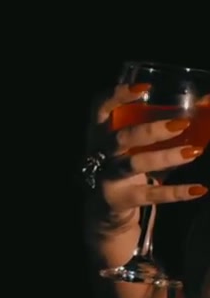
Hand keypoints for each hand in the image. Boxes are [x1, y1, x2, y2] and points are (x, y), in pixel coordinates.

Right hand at [86, 83, 206, 234]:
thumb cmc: (126, 165)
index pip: (101, 108)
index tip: (145, 88)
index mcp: (99, 132)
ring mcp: (105, 177)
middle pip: (120, 138)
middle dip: (149, 130)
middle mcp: (98, 152)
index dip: (118, 96)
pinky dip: (175, 192)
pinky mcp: (118, 199)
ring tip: (194, 152)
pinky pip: (149, 195)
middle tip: (181, 124)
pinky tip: (199, 189)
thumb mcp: (134, 145)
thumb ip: (161, 127)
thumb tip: (207, 102)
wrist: (105, 209)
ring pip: (133, 164)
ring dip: (164, 157)